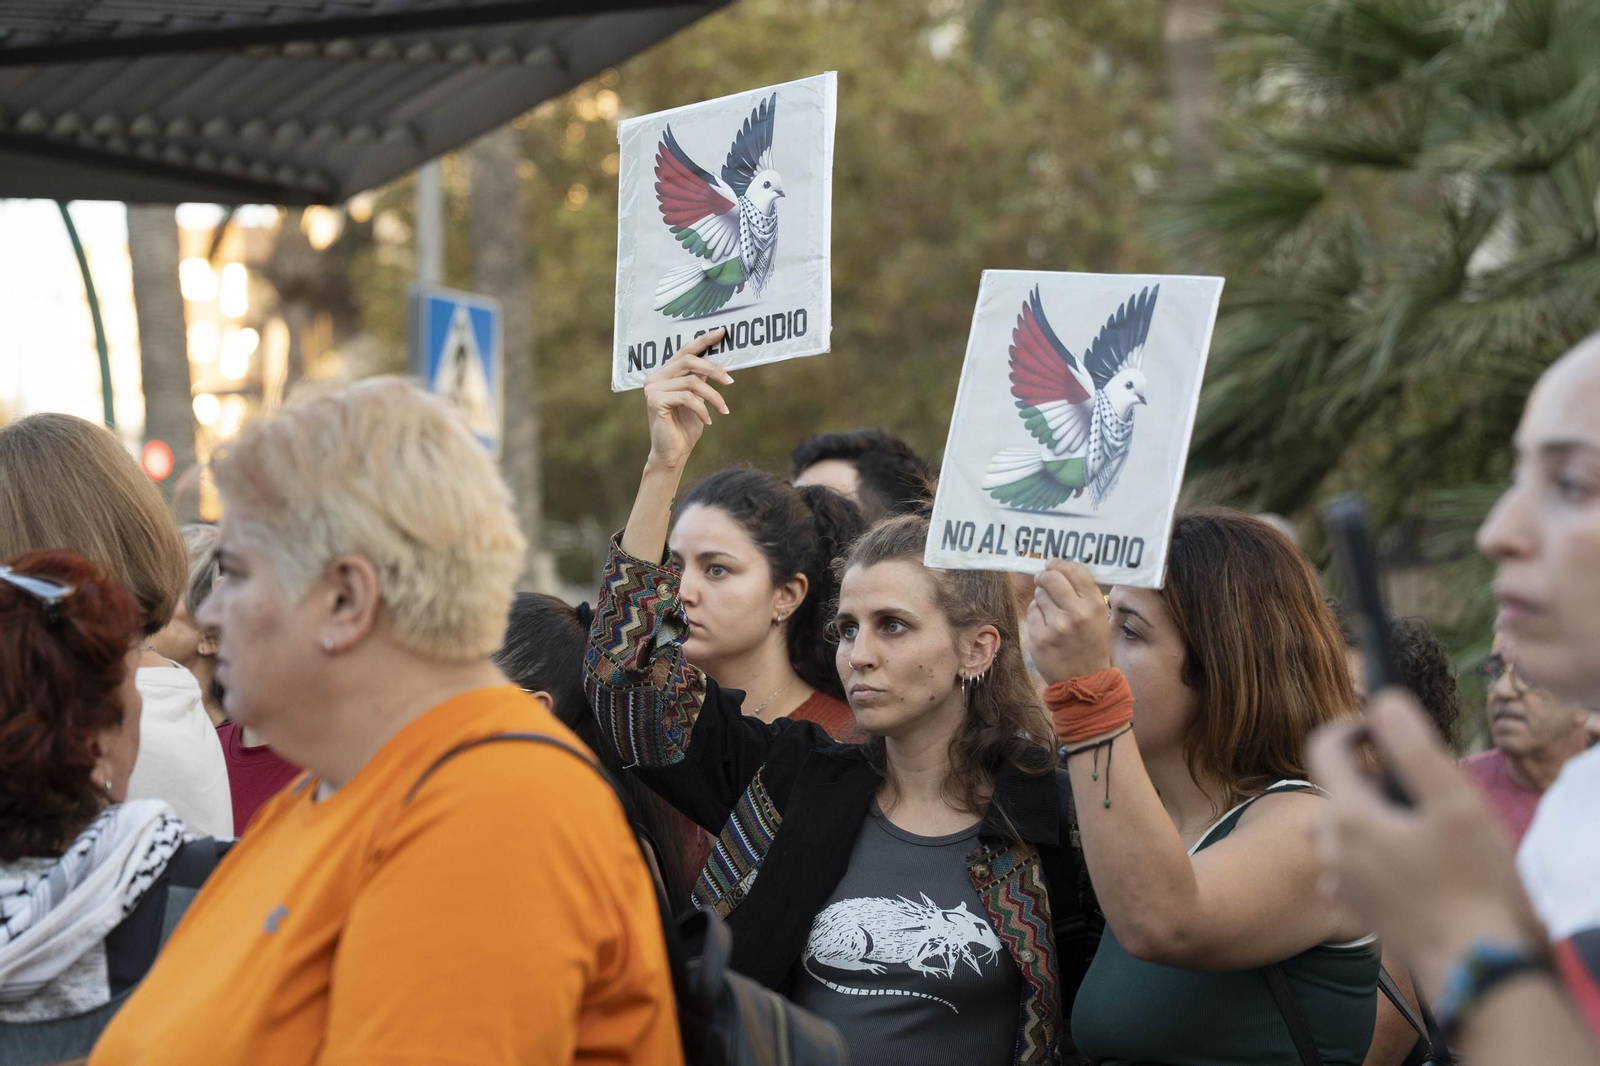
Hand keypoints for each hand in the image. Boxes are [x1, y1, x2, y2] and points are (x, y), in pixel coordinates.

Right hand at [641, 329, 731, 469]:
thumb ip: (699, 380)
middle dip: (713, 369)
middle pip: (689, 361)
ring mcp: (652, 388)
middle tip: (730, 381)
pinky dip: (702, 409)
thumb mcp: (696, 399)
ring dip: (713, 397)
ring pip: (692, 382)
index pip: (685, 351)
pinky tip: (707, 421)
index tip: (722, 332)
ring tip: (723, 410)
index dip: (703, 340)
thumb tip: (717, 363)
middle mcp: (655, 377)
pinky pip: (687, 398)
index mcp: (664, 374)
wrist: (672, 454)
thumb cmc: (685, 427)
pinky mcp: (655, 401)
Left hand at [1027, 560, 1111, 682]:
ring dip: (1041, 598)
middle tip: (1043, 579)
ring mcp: (1056, 626)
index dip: (1060, 563)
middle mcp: (1076, 613)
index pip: (1074, 570)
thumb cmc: (1090, 643)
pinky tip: (1046, 625)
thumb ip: (1082, 592)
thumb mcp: (1099, 616)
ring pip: (1038, 594)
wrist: (1084, 680)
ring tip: (1052, 611)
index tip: (1053, 564)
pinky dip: (1036, 614)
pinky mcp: (1040, 638)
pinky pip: (1031, 612)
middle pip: (1051, 577)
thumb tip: (1057, 566)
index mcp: (1094, 604)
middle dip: (1044, 576)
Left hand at [1307, 691, 1545, 998]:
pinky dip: (1371, 849)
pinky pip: (1351, 861)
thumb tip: (1382, 703)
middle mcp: (1332, 846)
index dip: (1348, 726)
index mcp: (1348, 815)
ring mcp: (1339, 880)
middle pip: (1337, 787)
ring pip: (1343, 826)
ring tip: (1417, 824)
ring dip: (1370, 813)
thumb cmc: (1473, 884)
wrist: (1474, 965)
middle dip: (1370, 774)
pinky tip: (1410, 861)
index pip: (1322, 748)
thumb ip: (1413, 748)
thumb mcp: (1455, 804)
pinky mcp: (1354, 906)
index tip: (1377, 725)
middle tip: (1418, 782)